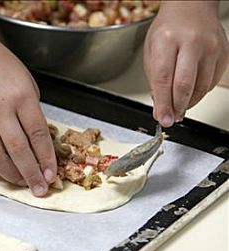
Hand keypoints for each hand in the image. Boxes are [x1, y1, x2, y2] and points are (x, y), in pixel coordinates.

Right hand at [0, 1, 56, 195]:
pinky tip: (4, 173)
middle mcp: (0, 110)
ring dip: (11, 174)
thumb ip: (32, 114)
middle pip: (18, 149)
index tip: (52, 174)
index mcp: (21, 96)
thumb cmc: (2, 66)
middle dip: (31, 173)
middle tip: (40, 189)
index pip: (37, 133)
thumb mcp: (27, 84)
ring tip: (23, 184)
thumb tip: (37, 144)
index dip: (46, 158)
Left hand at [144, 1, 228, 126]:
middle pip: (185, 85)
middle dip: (177, 107)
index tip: (162, 118)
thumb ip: (154, 77)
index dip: (162, 103)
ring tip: (178, 107)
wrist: (191, 8)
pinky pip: (211, 82)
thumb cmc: (168, 28)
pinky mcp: (224, 53)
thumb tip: (160, 104)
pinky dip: (199, 92)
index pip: (163, 79)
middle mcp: (192, 42)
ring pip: (201, 87)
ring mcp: (211, 47)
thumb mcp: (151, 50)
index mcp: (168, 40)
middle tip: (171, 118)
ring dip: (188, 102)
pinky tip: (190, 92)